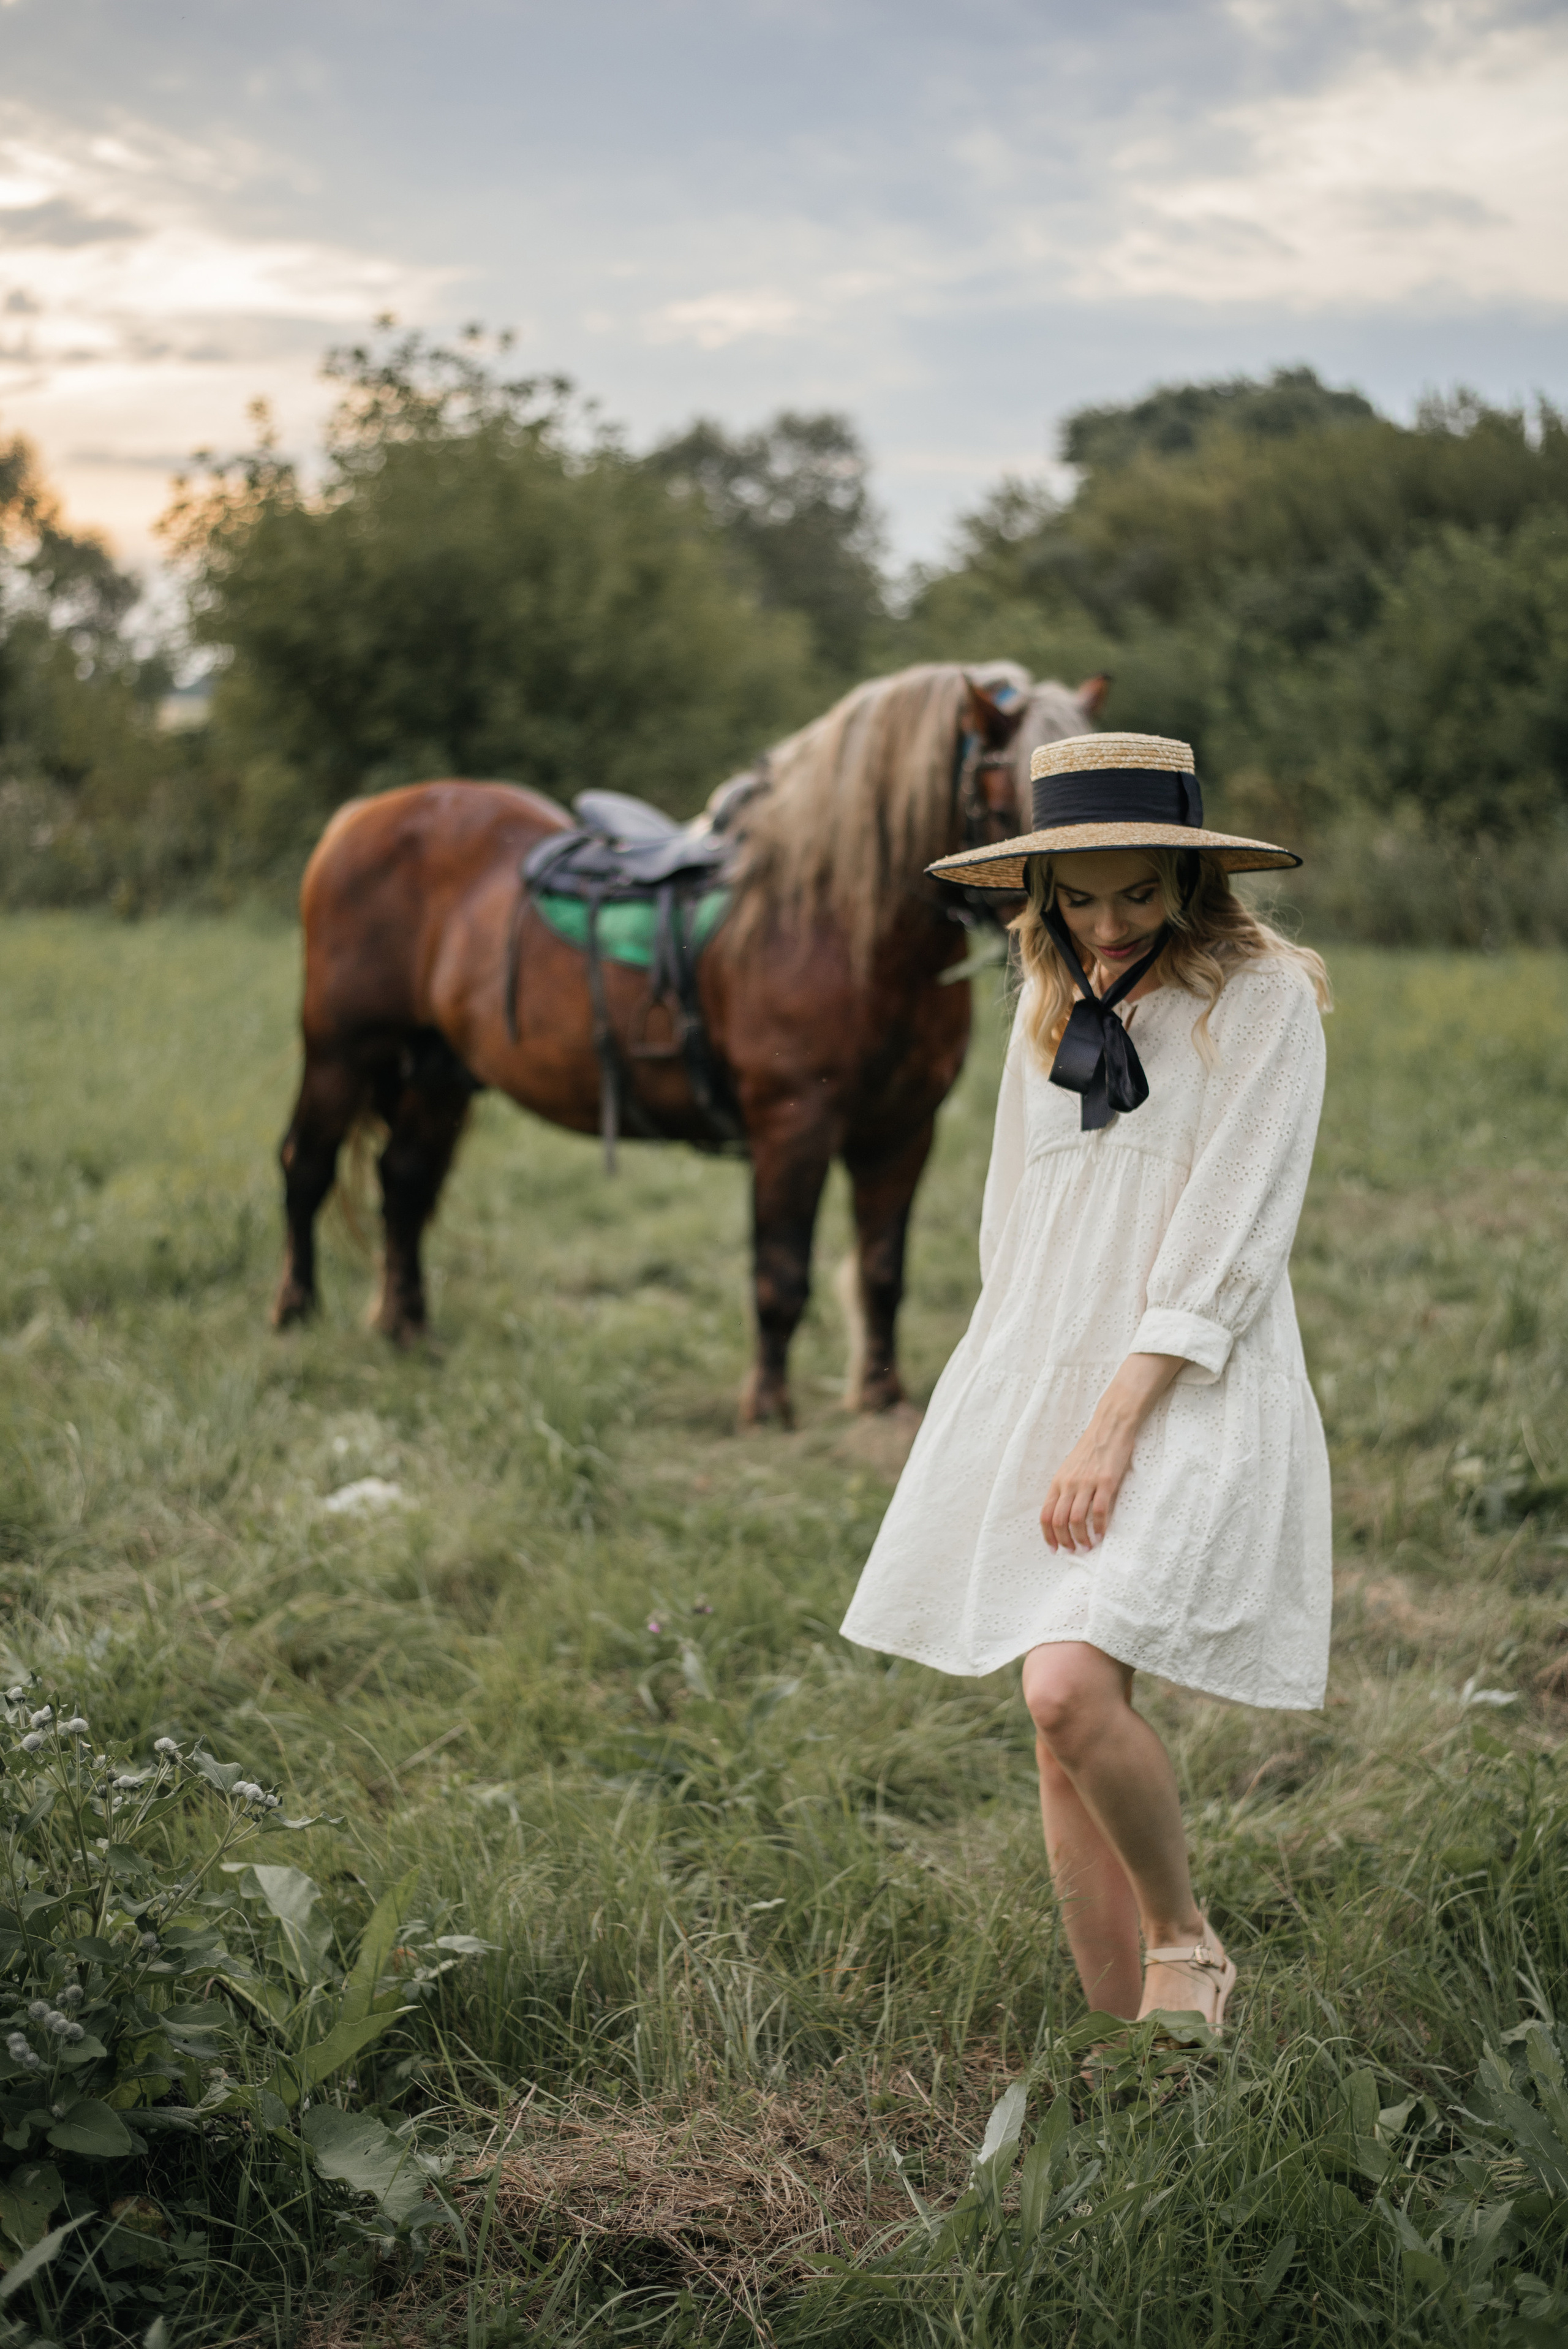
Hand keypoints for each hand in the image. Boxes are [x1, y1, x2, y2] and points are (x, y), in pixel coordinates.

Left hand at [1039, 1416, 1136, 1551]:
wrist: (1110, 1426)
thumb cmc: (1091, 1448)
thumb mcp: (1070, 1468)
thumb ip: (1066, 1488)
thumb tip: (1064, 1513)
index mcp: (1058, 1481)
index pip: (1046, 1514)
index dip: (1048, 1535)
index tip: (1054, 1549)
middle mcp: (1069, 1483)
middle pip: (1058, 1520)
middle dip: (1064, 1541)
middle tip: (1073, 1551)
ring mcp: (1087, 1482)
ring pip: (1076, 1519)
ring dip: (1081, 1538)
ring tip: (1087, 1547)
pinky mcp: (1106, 1481)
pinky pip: (1099, 1510)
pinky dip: (1098, 1527)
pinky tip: (1101, 1535)